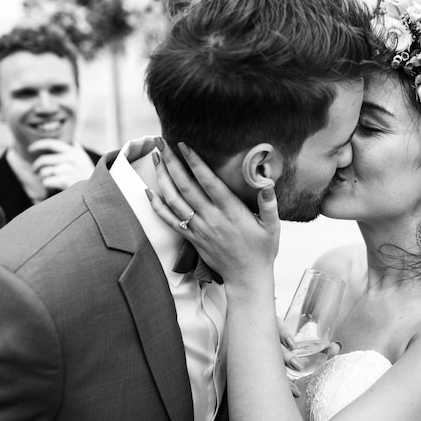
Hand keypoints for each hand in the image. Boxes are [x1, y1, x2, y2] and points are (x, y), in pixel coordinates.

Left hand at [29, 139, 94, 192]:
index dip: (38, 145)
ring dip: (45, 177)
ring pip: (44, 172)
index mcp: (74, 152)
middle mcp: (71, 158)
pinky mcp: (65, 180)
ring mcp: (68, 169)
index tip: (30, 149)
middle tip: (34, 171)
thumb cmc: (88, 176)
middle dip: (36, 166)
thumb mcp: (85, 160)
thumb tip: (73, 140)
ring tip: (52, 181)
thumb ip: (77, 150)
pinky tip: (55, 187)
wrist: (97, 191)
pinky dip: (48, 185)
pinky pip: (46, 181)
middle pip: (44, 160)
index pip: (51, 143)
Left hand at [147, 139, 280, 289]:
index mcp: (231, 212)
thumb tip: (267, 183)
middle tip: (161, 143)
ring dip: (162, 179)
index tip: (184, 145)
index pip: (208, 182)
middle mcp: (211, 218)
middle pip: (185, 187)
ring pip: (174, 201)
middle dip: (172, 163)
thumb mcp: (273, 227)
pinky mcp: (192, 238)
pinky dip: (157, 206)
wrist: (247, 278)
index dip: (194, 162)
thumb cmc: (262, 250)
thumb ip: (270, 205)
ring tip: (155, 159)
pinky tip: (148, 192)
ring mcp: (199, 229)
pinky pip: (170, 220)